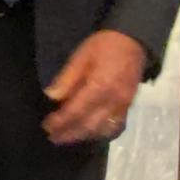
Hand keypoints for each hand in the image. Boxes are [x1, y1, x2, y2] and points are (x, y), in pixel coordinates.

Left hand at [43, 30, 145, 145]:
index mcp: (100, 87)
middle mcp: (113, 101)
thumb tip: (51, 98)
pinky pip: (116, 126)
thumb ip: (66, 80)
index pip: (76, 111)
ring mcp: (124, 105)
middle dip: (69, 134)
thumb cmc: (103, 46)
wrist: (133, 41)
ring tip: (66, 137)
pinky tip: (89, 133)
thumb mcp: (80, 57)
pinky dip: (101, 133)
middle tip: (52, 137)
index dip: (60, 122)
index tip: (46, 126)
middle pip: (89, 125)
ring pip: (103, 129)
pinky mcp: (129, 106)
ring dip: (83, 136)